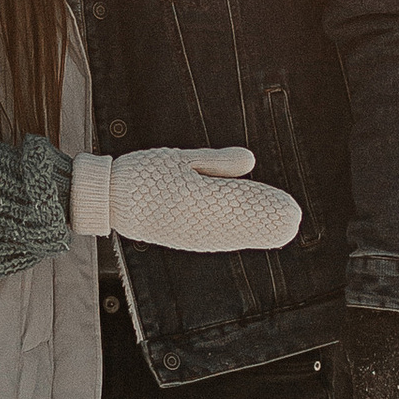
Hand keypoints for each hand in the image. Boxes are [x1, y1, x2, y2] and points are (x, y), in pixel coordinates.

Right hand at [71, 144, 304, 253]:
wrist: (105, 198)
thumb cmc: (141, 172)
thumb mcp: (179, 159)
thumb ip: (216, 162)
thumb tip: (250, 160)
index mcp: (192, 193)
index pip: (237, 199)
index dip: (264, 203)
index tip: (288, 206)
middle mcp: (192, 218)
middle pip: (238, 222)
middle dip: (266, 220)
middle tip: (293, 220)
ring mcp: (186, 232)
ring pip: (228, 234)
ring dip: (256, 233)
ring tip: (280, 231)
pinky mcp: (180, 238)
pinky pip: (213, 239)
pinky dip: (235, 238)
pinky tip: (250, 237)